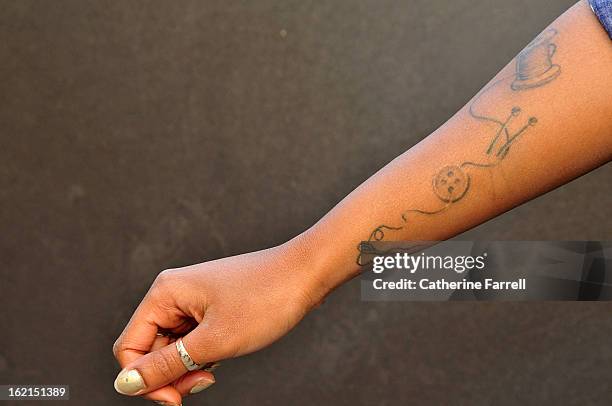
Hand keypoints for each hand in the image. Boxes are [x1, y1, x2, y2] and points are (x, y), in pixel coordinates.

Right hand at [112, 240, 316, 404]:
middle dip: (171, 374)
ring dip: (189, 366)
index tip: (176, 400)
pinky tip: (224, 355)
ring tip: (218, 368)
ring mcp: (193, 298)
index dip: (145, 380)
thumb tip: (124, 384)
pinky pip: (193, 337)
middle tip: (204, 383)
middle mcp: (174, 292)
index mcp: (165, 293)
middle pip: (150, 347)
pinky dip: (203, 353)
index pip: (129, 347)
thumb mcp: (214, 342)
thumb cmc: (265, 300)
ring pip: (173, 345)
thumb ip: (166, 365)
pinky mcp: (211, 306)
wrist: (306, 274)